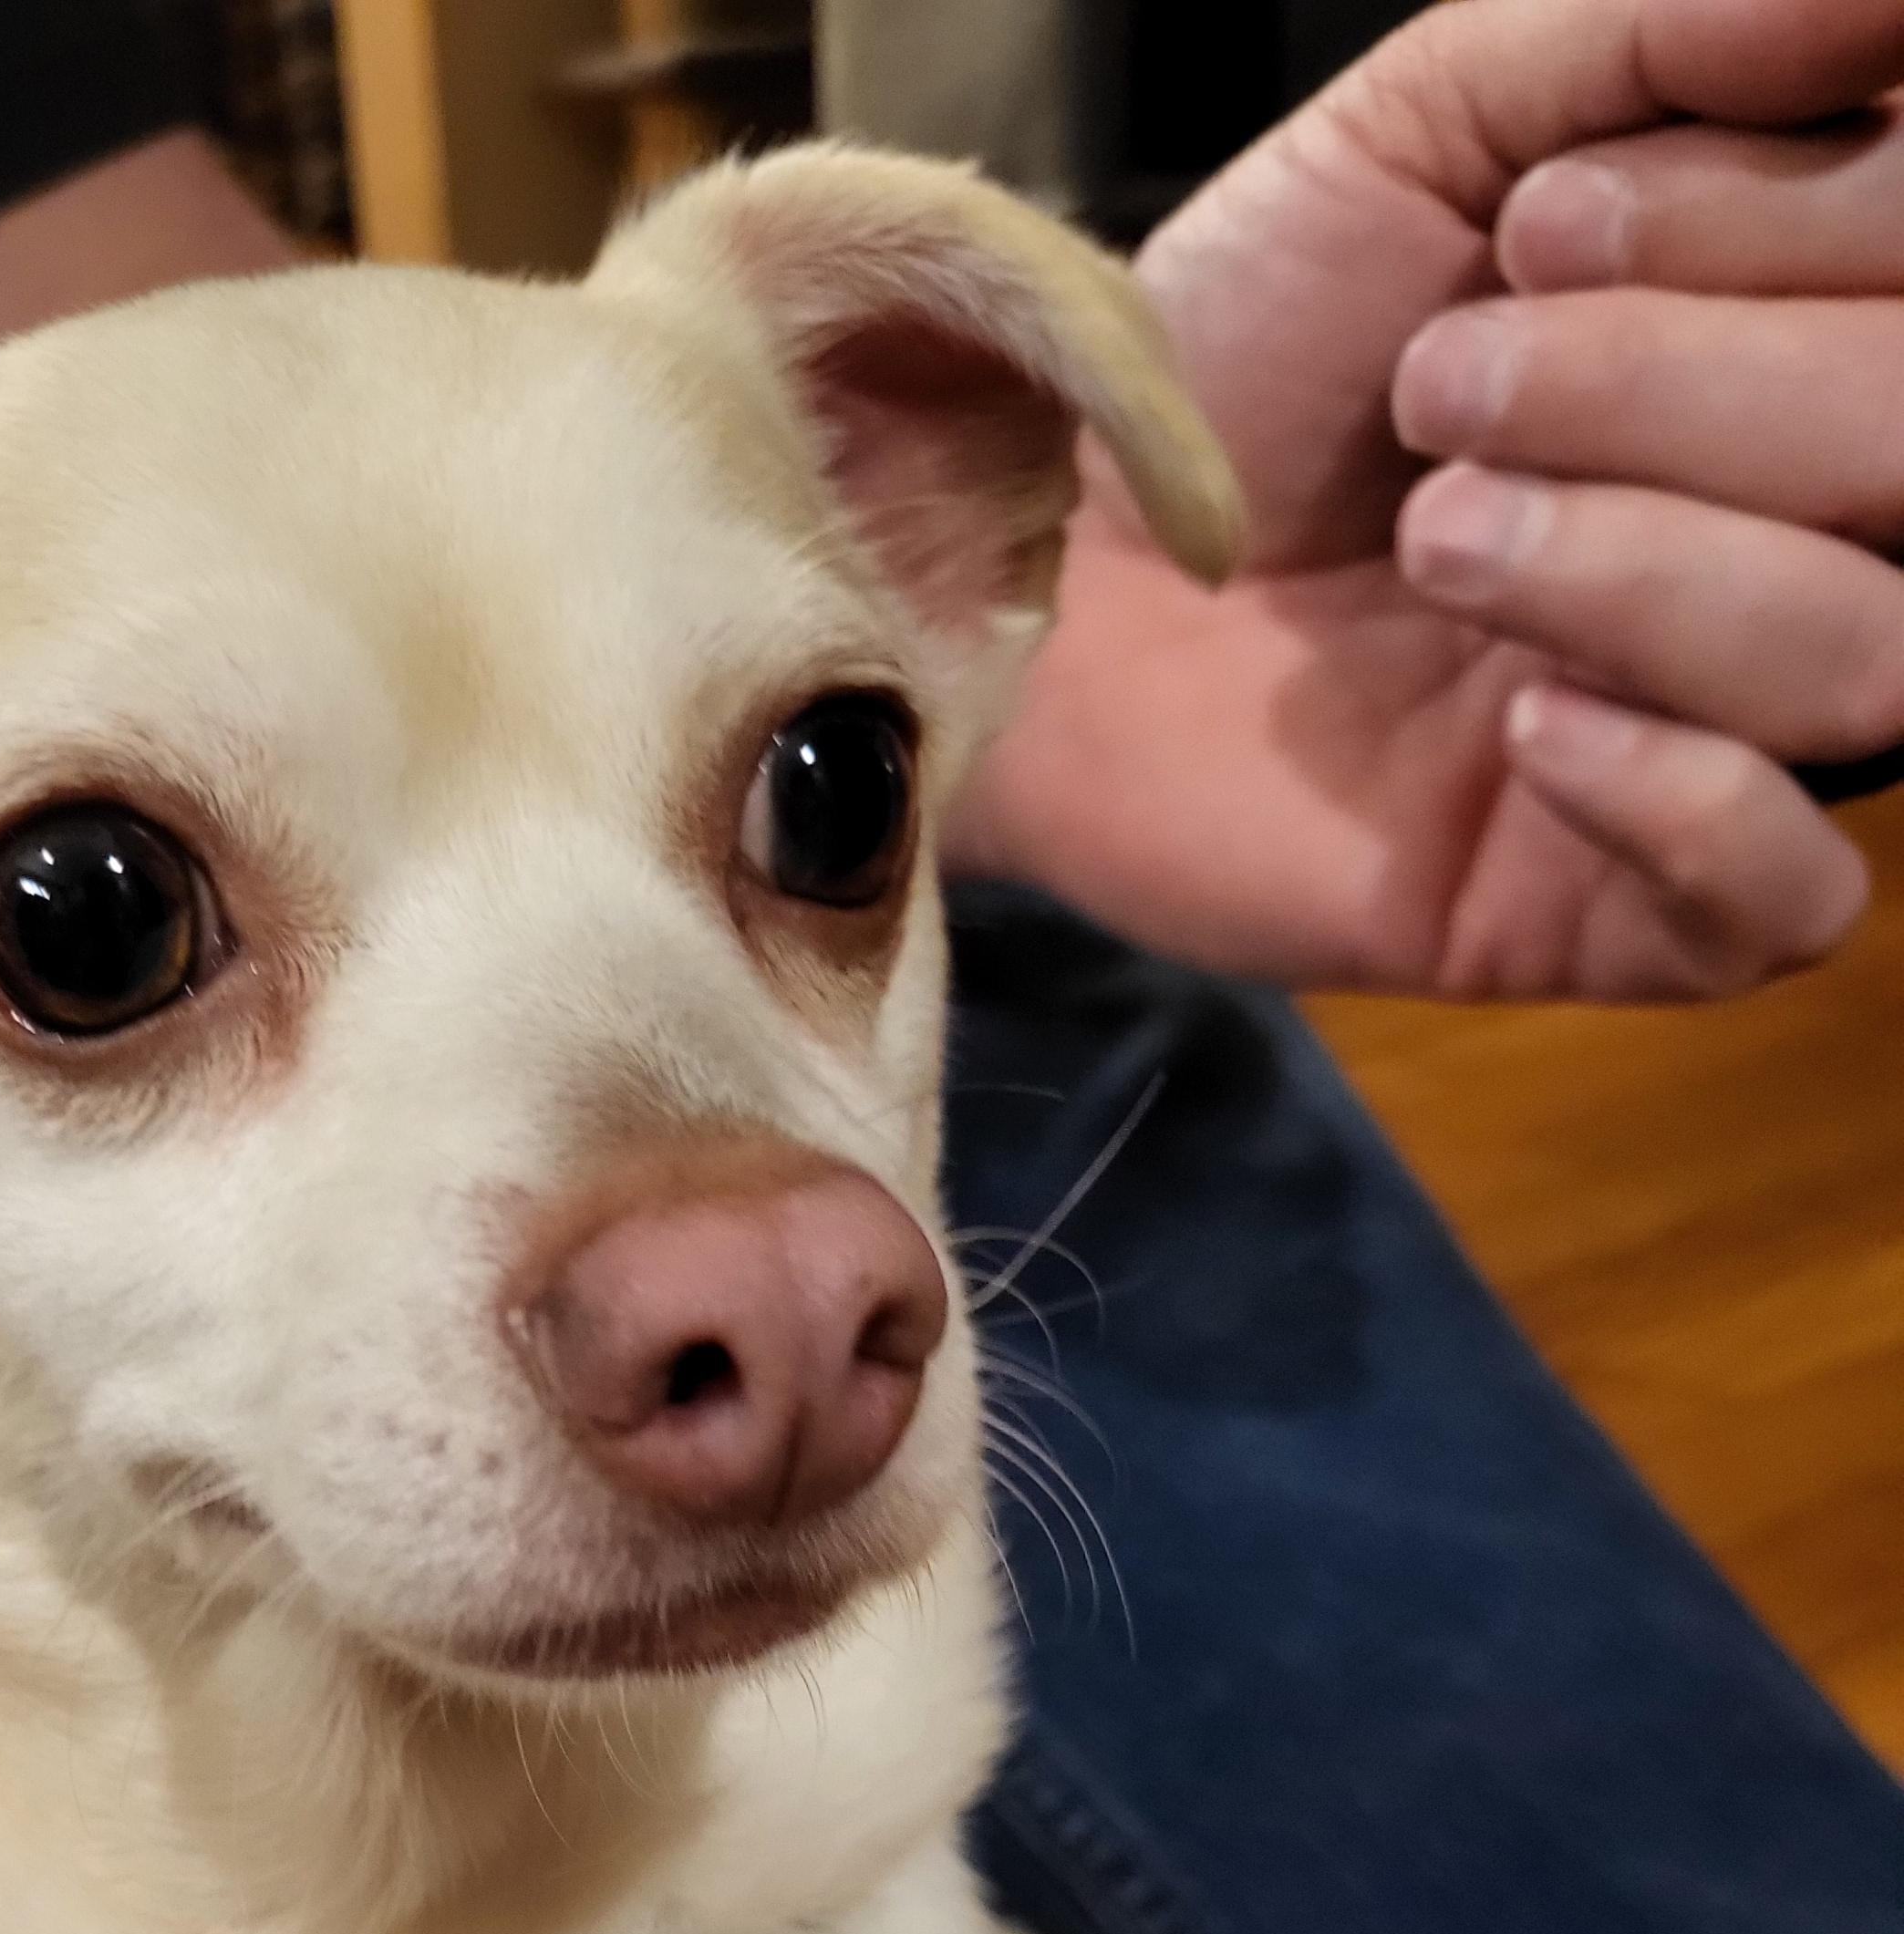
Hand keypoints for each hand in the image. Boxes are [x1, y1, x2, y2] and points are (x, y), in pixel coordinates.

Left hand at [952, 0, 1903, 999]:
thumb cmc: (1242, 354)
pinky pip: (1786, 902)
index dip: (1785, 228)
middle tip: (1447, 391)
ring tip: (1438, 539)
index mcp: (1801, 328)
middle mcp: (1802, 531)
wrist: (1044, 569)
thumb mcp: (1437, 130)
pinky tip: (1522, 727)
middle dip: (1689, 391)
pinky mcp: (1612, 914)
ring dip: (1650, 571)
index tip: (1539, 228)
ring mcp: (1723, 737)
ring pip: (1873, 664)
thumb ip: (1665, 36)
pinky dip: (1685, 799)